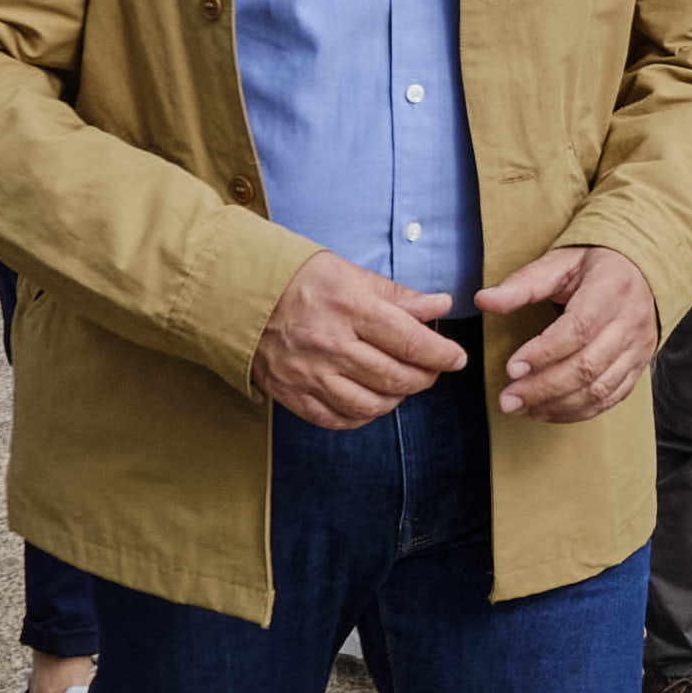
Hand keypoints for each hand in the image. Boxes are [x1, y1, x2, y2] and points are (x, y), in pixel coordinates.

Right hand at [251, 249, 469, 429]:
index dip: (440, 353)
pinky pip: (337, 419)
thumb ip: (396, 295)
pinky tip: (371, 402)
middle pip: (395, 376)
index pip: (409, 339)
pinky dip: (362, 415)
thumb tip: (440, 305)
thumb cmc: (296, 278)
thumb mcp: (348, 273)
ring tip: (401, 385)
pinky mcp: (292, 393)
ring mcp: (310, 373)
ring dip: (397, 398)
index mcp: (348, 307)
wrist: (235, 295)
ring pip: (371, 404)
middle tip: (432, 371)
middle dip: (425, 378)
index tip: (456, 358)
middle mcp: (330, 344)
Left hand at [472, 241, 662, 424]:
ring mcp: (638, 348)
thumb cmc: (596, 265)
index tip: (512, 368)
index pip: (578, 328)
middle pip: (588, 366)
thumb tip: (483, 300)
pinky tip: (547, 411)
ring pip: (600, 389)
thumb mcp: (560, 263)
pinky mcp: (638, 367)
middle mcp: (631, 322)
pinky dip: (577, 411)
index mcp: (611, 289)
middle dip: (544, 388)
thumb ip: (523, 284)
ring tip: (521, 408)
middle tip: (508, 399)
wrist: (643, 272)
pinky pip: (609, 399)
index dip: (544, 353)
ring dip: (557, 405)